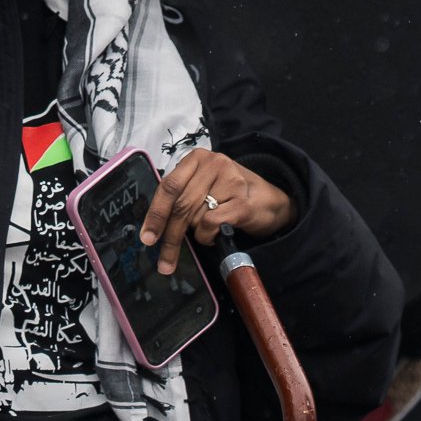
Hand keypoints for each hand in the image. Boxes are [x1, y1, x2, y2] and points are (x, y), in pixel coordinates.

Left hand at [139, 148, 294, 275]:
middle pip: (180, 205)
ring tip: (206, 231)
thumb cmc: (231, 195)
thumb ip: (182, 194)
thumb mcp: (205, 185)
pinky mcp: (242, 202)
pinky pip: (210, 224)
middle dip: (169, 236)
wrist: (272, 201)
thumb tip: (154, 223)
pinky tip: (215, 234)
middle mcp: (213, 164)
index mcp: (197, 158)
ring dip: (195, 233)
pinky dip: (207, 236)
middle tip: (164, 261)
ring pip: (194, 216)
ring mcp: (230, 180)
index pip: (168, 186)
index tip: (147, 237)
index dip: (155, 213)